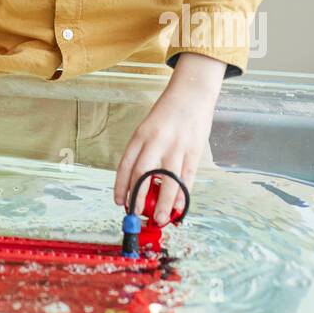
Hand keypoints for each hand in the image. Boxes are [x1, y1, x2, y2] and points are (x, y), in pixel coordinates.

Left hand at [113, 53, 224, 222]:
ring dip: (162, 203)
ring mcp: (176, 146)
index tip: (119, 202)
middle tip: (136, 215)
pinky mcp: (194, 150)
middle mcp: (156, 141)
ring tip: (159, 219)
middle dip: (138, 198)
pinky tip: (178, 206)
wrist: (192, 93)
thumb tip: (141, 184)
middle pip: (143, 174)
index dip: (121, 186)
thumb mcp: (149, 128)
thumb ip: (145, 152)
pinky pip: (187, 177)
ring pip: (167, 180)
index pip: (126, 164)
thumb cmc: (168, 113)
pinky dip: (182, 194)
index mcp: (141, 134)